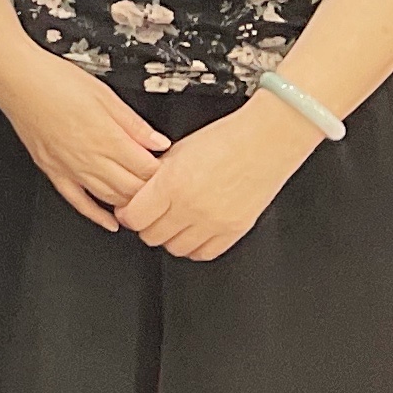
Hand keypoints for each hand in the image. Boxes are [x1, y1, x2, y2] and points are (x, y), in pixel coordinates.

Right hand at [0, 47, 173, 231]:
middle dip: (152, 193)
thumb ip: (133, 123)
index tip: (174, 173)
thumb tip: (159, 142)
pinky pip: (77, 201)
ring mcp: (70, 167)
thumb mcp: (105, 94)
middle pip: (132, 188)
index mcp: (107, 137)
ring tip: (145, 206)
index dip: (165, 175)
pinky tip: (109, 222)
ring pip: (109, 197)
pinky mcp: (53, 170)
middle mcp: (90, 157)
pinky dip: (96, 215)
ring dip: (129, 204)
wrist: (16, 80)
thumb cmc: (55, 80)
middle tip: (164, 192)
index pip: (147, 169)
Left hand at [114, 93, 318, 259]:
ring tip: (174, 221)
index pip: (133, 217)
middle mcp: (191, 206)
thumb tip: (136, 193)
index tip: (130, 210)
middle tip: (152, 214)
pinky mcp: (234, 231)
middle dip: (147, 225)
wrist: (265, 142)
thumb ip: (154, 175)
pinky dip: (195, 246)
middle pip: (151, 236)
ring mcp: (213, 222)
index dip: (128, 214)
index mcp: (171, 183)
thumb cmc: (225, 139)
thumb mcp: (177, 151)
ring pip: (175, 249)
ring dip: (170, 237)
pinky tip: (195, 230)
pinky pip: (204, 253)